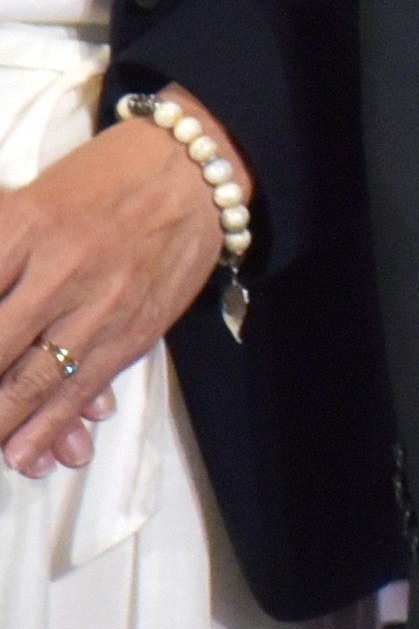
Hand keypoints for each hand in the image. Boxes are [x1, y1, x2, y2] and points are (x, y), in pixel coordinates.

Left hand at [0, 100, 244, 473]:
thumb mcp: (24, 198)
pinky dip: (50, 426)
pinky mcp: (133, 329)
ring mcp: (99, 304)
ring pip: (32, 380)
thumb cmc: (96, 183)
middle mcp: (57, 268)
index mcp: (19, 225)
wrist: (191, 173)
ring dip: (2, 420)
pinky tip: (24, 454)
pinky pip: (83, 387)